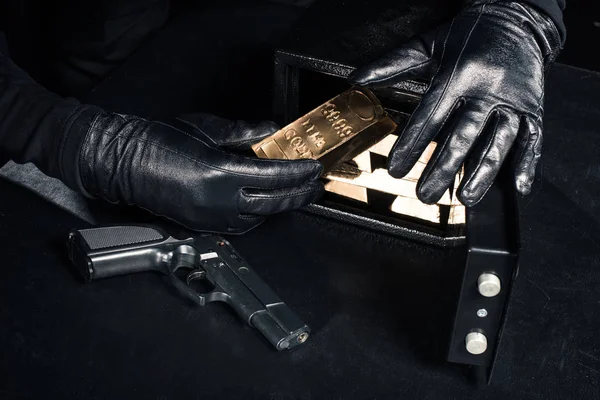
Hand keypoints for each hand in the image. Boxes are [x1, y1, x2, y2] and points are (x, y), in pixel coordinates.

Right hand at [77, 112, 323, 232]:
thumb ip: (243, 132)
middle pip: (272, 203)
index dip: (297, 172)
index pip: (273, 176)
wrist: (122, 161)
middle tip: (315, 187)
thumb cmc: (157, 140)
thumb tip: (269, 130)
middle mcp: (217, 200)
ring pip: (258, 219)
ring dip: (280, 208)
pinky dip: (257, 217)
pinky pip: (239, 226)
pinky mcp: (200, 224)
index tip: (313, 167)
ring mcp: (209, 217)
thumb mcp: (205, 129)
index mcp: (219, 172)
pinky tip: (263, 207)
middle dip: (299, 195)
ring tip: (295, 195)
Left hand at [349, 1, 561, 205]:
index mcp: (458, 73)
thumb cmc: (469, 34)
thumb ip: (393, 63)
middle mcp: (487, 87)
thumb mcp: (429, 43)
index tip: (396, 169)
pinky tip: (518, 187)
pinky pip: (533, 137)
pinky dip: (528, 163)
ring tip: (466, 197)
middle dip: (443, 168)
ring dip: (483, 172)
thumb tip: (358, 78)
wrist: (517, 16)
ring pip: (499, 141)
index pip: (430, 116)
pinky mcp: (534, 106)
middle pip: (464, 134)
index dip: (412, 145)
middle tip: (426, 194)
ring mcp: (513, 99)